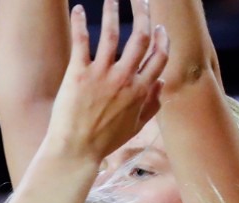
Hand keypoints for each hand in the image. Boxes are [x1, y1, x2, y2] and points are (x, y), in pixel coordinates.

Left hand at [47, 0, 167, 165]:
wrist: (75, 152)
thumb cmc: (104, 142)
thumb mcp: (134, 127)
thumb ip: (151, 105)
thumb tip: (162, 84)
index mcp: (140, 91)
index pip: (160, 56)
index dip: (162, 39)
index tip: (159, 28)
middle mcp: (124, 79)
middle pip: (141, 38)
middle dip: (144, 14)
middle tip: (141, 1)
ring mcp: (101, 75)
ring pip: (112, 33)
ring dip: (113, 12)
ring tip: (112, 0)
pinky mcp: (78, 74)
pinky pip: (81, 41)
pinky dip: (80, 23)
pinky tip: (79, 10)